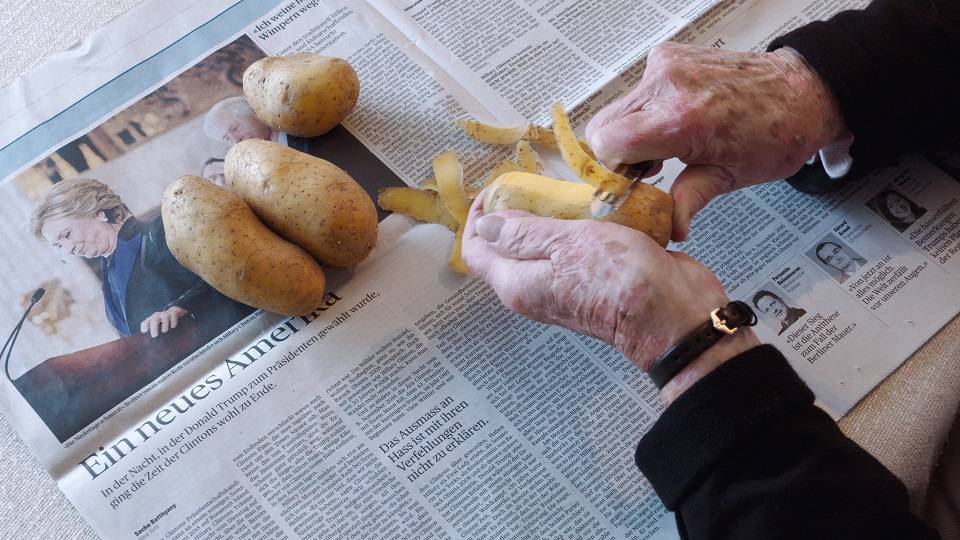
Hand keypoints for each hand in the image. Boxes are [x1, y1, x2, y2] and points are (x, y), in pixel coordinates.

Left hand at [139, 306, 188, 337]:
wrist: (174, 312)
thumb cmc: (164, 324)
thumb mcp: (158, 328)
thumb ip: (155, 335)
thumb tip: (152, 349)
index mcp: (152, 320)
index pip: (146, 322)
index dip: (144, 326)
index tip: (144, 332)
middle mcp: (158, 316)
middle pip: (154, 319)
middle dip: (154, 327)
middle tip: (154, 336)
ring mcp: (166, 314)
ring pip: (164, 316)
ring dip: (164, 324)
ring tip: (164, 331)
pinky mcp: (174, 312)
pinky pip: (173, 315)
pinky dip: (173, 321)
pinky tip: (173, 326)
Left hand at [462, 197, 758, 404]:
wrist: (673, 315)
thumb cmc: (620, 281)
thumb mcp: (564, 244)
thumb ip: (522, 234)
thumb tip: (484, 226)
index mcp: (517, 284)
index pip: (475, 250)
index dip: (479, 216)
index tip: (497, 187)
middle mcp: (535, 290)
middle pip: (507, 246)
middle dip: (515, 210)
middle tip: (535, 182)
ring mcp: (563, 287)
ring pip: (543, 245)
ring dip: (550, 216)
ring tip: (566, 189)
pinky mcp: (591, 280)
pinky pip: (574, 249)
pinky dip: (578, 226)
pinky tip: (593, 207)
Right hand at [586, 43, 848, 240]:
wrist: (802, 90)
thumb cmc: (774, 133)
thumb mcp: (730, 177)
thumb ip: (688, 198)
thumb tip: (671, 227)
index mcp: (680, 119)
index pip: (607, 143)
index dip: (612, 168)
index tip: (631, 181)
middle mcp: (667, 85)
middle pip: (603, 125)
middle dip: (617, 152)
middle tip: (648, 168)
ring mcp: (666, 65)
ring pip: (617, 108)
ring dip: (631, 131)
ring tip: (665, 146)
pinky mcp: (668, 55)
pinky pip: (637, 90)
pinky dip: (646, 110)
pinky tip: (674, 120)